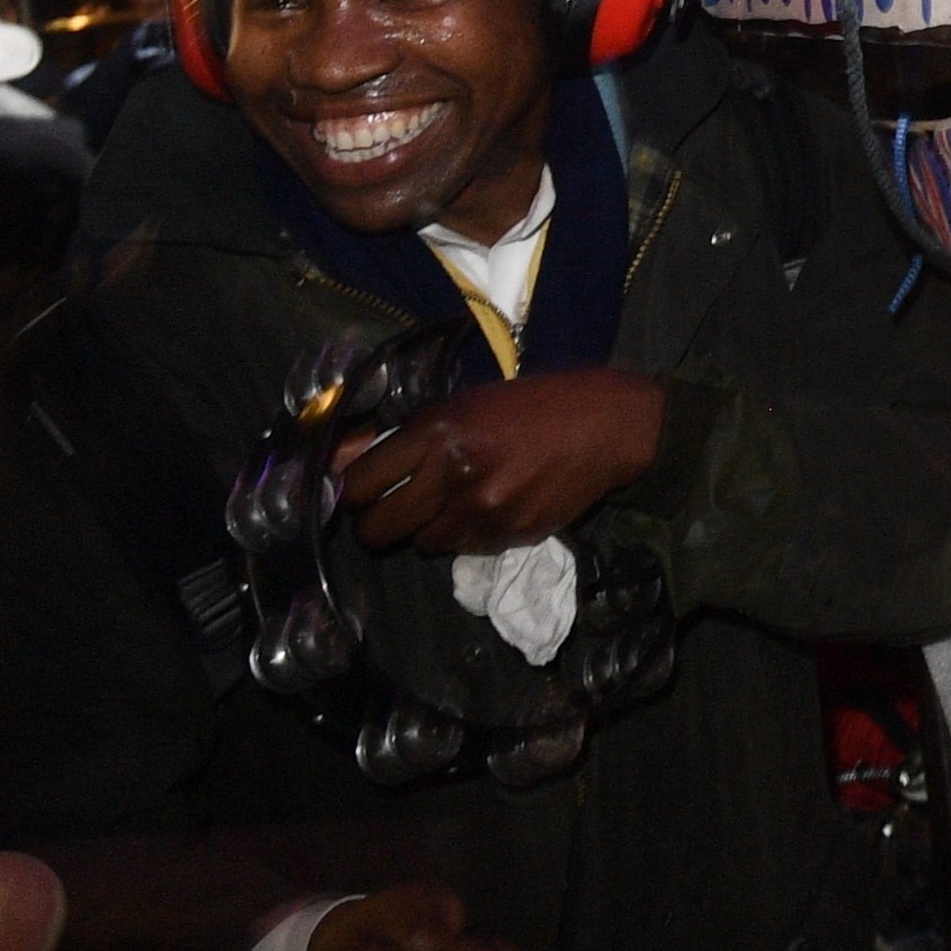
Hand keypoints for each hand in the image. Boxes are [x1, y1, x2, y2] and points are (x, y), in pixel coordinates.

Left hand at [336, 367, 666, 552]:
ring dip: (429, 528)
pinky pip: (465, 548)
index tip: (365, 489)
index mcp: (439, 431)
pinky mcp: (509, 535)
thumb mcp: (466, 403)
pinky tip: (493, 505)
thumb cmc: (536, 404)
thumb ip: (404, 435)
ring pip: (422, 543)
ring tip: (455, 501)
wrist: (611, 426)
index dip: (354, 490)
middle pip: (378, 528)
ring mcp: (483, 510)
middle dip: (377, 523)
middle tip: (392, 510)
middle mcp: (454, 474)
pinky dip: (469, 533)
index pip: (360, 483)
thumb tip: (340, 458)